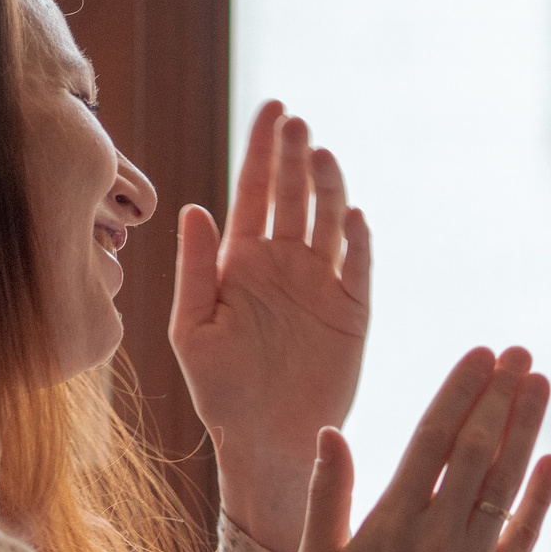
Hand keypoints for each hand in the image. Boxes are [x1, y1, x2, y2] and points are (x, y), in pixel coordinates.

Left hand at [170, 101, 369, 551]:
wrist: (266, 444)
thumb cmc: (219, 392)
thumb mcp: (192, 329)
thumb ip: (195, 268)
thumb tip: (195, 207)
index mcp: (242, 262)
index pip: (254, 191)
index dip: (263, 149)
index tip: (273, 108)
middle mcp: (284, 265)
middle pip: (294, 195)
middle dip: (295, 156)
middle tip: (296, 122)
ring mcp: (321, 286)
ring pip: (328, 222)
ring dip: (327, 187)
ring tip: (321, 156)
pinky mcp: (353, 314)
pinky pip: (358, 268)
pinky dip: (357, 241)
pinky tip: (352, 216)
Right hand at [297, 347, 550, 551]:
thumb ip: (327, 496)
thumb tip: (330, 432)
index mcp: (389, 525)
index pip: (432, 439)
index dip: (459, 391)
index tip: (481, 353)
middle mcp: (436, 540)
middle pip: (476, 450)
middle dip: (500, 395)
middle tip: (520, 353)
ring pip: (505, 483)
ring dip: (526, 429)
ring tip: (540, 383)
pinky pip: (526, 534)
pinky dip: (540, 495)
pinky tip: (550, 458)